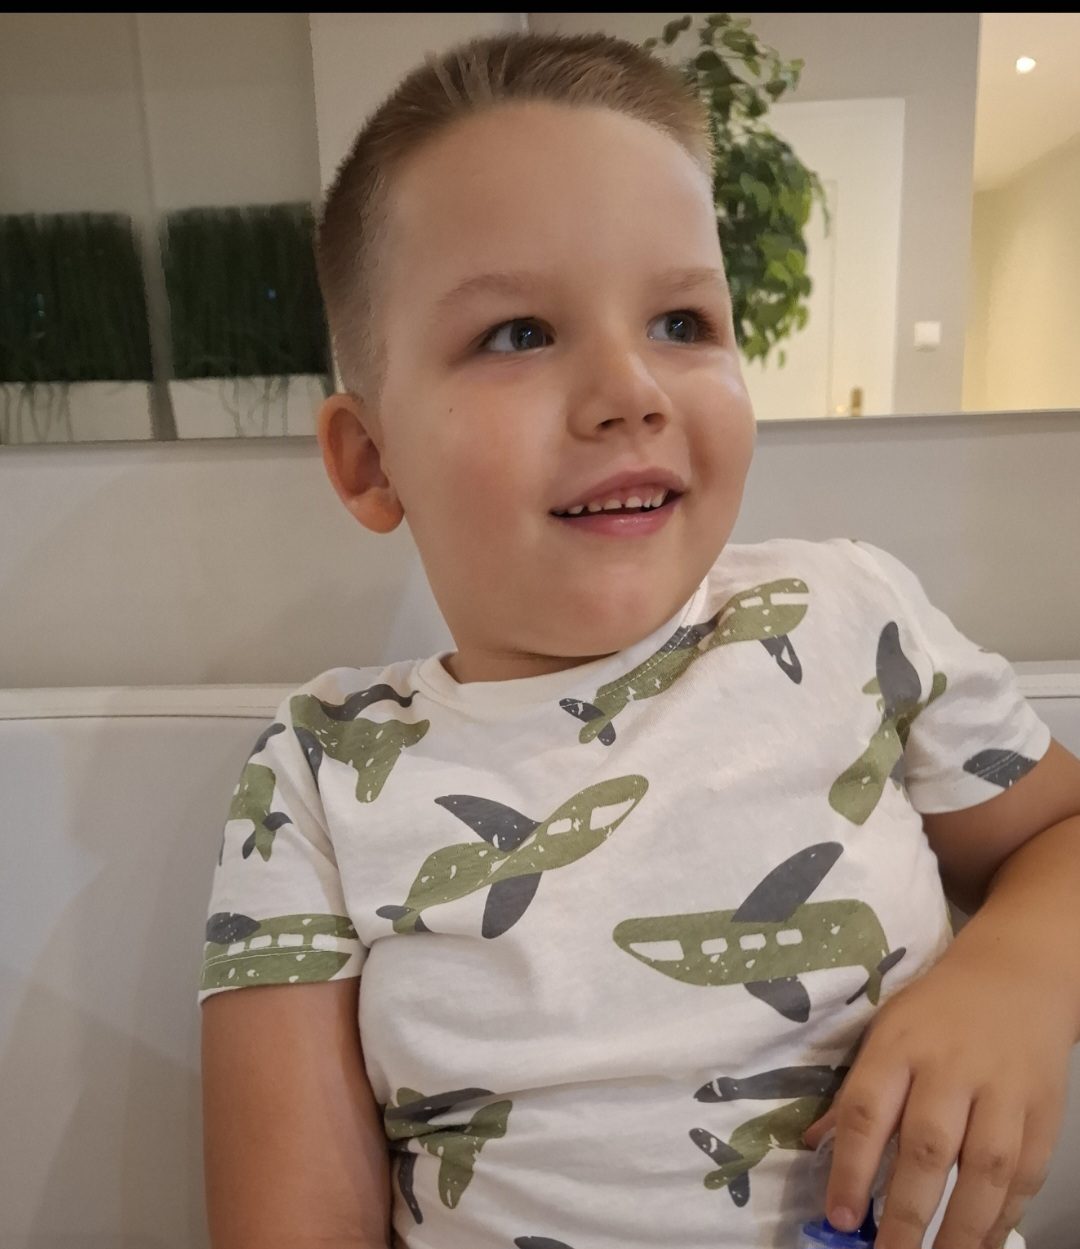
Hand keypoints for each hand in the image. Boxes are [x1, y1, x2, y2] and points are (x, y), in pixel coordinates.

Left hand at [803, 948, 1072, 1248]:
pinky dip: (1003, 1216)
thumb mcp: (885, 1031)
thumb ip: (856, 1092)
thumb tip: (812, 1146)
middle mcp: (950, 1067)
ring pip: (983, 1169)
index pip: (868, 1110)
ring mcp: (1001, 1091)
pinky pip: (1025, 1175)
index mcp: (899, 1044)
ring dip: (960, 1228)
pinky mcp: (1042, 1112)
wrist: (1015, 975)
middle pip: (927, 1147)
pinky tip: (981, 1242)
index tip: (840, 1218)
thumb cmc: (936, 1010)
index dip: (851, 1168)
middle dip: (906, 1212)